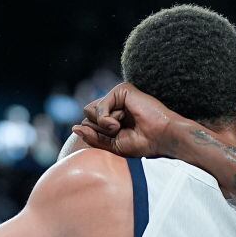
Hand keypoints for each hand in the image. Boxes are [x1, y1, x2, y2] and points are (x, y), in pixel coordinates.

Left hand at [72, 82, 186, 157]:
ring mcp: (117, 96)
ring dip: (103, 124)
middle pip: (86, 117)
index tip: (118, 139)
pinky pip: (99, 106)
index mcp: (112, 116)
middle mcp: (114, 105)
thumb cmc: (143, 143)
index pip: (88, 124)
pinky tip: (120, 122)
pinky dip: (105, 119)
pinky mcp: (122, 90)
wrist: (161, 138)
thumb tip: (74, 127)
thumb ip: (93, 137)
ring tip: (122, 126)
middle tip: (121, 132)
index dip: (98, 136)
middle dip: (100, 129)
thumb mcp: (112, 145)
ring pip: (89, 111)